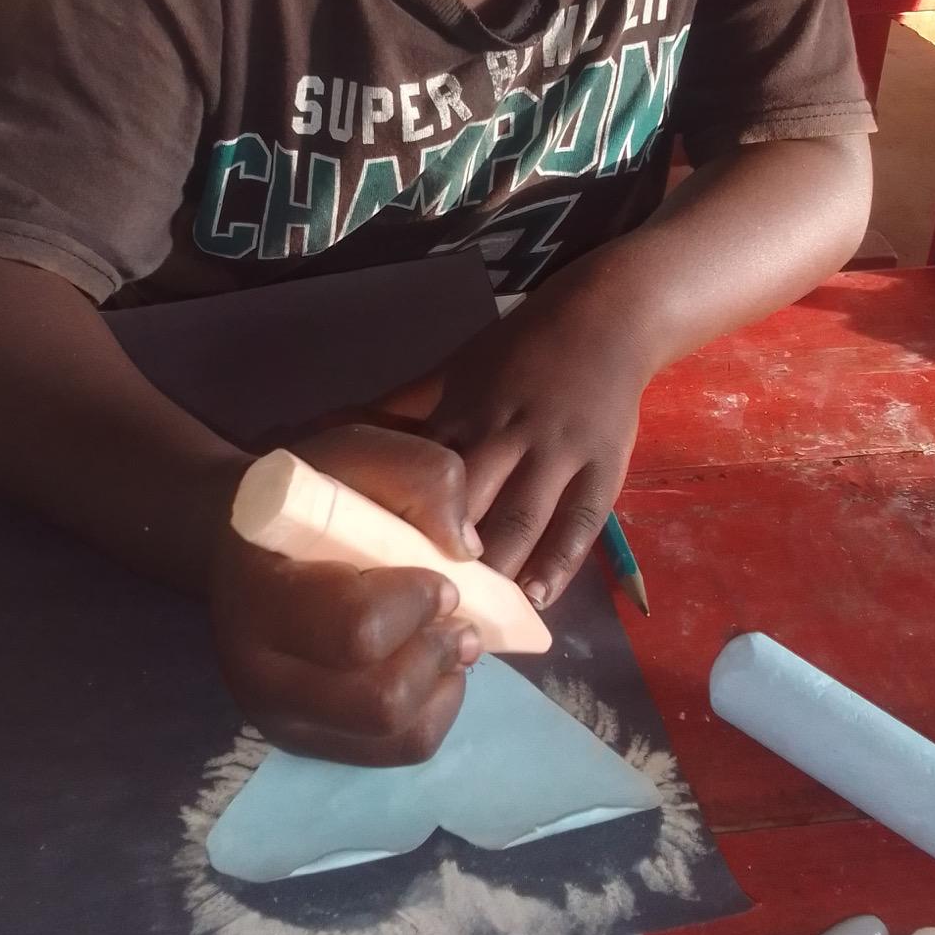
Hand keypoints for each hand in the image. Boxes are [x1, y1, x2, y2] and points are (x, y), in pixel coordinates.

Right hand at [209, 426, 482, 765]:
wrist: (245, 547)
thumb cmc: (306, 498)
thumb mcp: (357, 454)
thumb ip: (419, 477)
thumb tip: (467, 550)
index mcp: (260, 597)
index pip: (356, 630)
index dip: (418, 604)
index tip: (441, 575)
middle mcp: (260, 676)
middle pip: (381, 701)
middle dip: (438, 651)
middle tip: (456, 614)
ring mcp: (284, 721)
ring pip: (397, 733)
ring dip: (445, 680)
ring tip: (448, 637)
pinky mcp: (313, 745)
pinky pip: (402, 749)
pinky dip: (437, 706)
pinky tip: (430, 663)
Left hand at [380, 265, 649, 611]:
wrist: (606, 319)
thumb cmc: (520, 351)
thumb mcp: (456, 370)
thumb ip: (401, 406)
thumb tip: (329, 425)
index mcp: (466, 411)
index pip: (425, 475)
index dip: (402, 523)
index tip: (378, 568)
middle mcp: (510, 433)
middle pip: (471, 503)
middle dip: (446, 556)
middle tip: (423, 608)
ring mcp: (560, 451)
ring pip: (524, 517)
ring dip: (499, 567)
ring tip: (475, 616)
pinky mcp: (604, 466)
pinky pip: (581, 520)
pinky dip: (560, 561)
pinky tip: (538, 597)